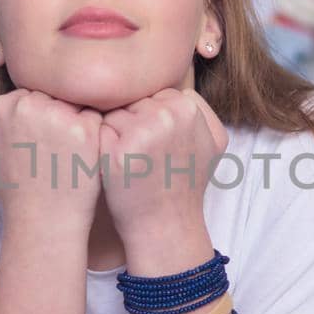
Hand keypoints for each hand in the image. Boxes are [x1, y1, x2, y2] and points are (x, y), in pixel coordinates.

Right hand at [0, 89, 104, 233]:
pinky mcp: (85, 129)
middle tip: (56, 148)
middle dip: (58, 115)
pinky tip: (84, 156)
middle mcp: (27, 106)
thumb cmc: (15, 192)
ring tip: (69, 154)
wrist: (43, 220)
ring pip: (75, 104)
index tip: (40, 141)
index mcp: (1, 107)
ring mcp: (57, 116)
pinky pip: (96, 117)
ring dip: (77, 122)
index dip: (39, 118)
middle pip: (53, 96)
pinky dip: (95, 134)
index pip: (29, 95)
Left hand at [99, 89, 227, 247]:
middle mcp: (167, 116)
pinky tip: (116, 167)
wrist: (167, 225)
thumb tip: (180, 89)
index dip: (150, 120)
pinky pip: (99, 132)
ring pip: (113, 114)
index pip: (155, 95)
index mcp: (189, 108)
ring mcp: (142, 133)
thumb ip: (202, 108)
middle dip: (131, 125)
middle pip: (132, 102)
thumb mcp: (214, 142)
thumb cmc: (185, 183)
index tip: (158, 145)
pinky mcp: (118, 152)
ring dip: (114, 135)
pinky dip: (101, 148)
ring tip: (131, 162)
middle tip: (144, 156)